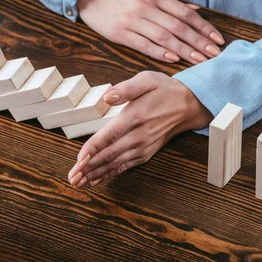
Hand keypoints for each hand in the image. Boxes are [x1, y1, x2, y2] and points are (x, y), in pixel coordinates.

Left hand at [67, 71, 212, 187]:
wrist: (189, 105)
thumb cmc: (164, 89)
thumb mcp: (147, 79)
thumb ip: (126, 88)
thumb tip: (107, 96)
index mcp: (135, 116)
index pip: (109, 135)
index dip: (92, 149)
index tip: (79, 160)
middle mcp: (139, 135)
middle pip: (109, 154)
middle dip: (89, 167)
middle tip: (72, 178)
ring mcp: (144, 146)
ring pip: (116, 163)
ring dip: (96, 173)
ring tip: (79, 182)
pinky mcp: (147, 152)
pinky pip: (126, 166)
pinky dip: (110, 174)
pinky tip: (97, 179)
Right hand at [78, 0, 224, 64]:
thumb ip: (169, 3)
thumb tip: (195, 11)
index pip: (185, 14)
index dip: (204, 28)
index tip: (217, 40)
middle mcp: (146, 7)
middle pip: (179, 28)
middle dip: (199, 42)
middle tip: (215, 55)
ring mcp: (133, 21)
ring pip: (165, 38)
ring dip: (185, 50)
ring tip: (200, 61)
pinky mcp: (119, 33)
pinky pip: (144, 45)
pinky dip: (160, 53)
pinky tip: (174, 60)